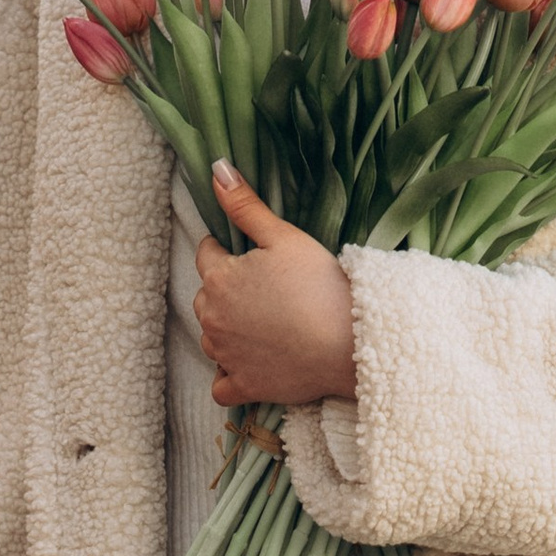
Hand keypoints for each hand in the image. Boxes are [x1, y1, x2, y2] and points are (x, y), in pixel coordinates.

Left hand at [195, 164, 355, 407]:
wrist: (349, 343)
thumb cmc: (320, 286)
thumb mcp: (284, 237)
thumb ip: (246, 206)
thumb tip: (216, 169)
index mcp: (220, 279)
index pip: (207, 256)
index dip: (227, 251)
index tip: (249, 256)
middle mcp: (213, 319)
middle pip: (206, 298)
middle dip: (225, 291)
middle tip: (262, 290)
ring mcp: (226, 356)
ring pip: (211, 339)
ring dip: (227, 331)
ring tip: (263, 325)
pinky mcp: (243, 386)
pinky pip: (221, 385)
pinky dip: (230, 375)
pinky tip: (251, 363)